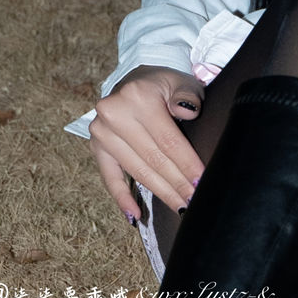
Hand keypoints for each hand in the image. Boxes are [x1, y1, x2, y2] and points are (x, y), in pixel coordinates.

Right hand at [88, 64, 206, 226]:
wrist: (133, 81)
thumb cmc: (161, 85)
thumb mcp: (179, 81)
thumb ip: (187, 95)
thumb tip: (190, 112)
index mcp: (138, 97)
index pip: (168, 140)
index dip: (186, 164)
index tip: (202, 183)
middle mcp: (114, 114)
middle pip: (153, 159)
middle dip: (177, 184)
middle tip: (194, 201)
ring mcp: (101, 132)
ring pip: (137, 171)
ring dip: (160, 192)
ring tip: (179, 207)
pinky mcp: (96, 147)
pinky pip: (109, 178)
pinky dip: (122, 198)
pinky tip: (135, 216)